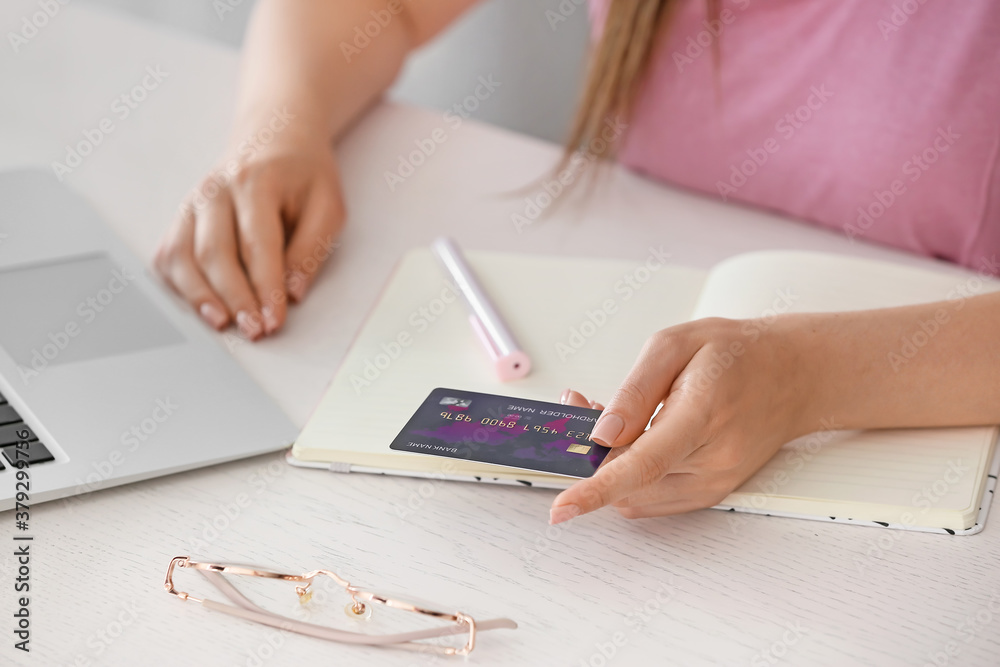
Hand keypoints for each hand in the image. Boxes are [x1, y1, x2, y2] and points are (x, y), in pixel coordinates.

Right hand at [155, 120, 343, 339]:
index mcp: (255, 181)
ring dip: (200, 297)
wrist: (274, 135)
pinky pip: (169, 256)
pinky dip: (179, 285)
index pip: (257, 244)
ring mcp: (192, 203)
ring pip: (182, 256)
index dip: (265, 288)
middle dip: (235, 298)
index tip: (274, 321)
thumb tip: (292, 293)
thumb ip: (312, 249)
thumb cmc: (305, 175)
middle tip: (255, 330)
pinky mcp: (182, 217)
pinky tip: (201, 306)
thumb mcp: (328, 206)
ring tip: (223, 324)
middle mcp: (215, 190)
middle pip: (214, 253)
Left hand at [550, 317, 814, 522]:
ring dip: (609, 466)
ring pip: (635, 494)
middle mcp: (711, 460)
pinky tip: (633, 440)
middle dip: (591, 453)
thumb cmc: (739, 354)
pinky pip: (652, 498)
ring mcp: (713, 483)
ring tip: (613, 417)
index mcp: (702, 415)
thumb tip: (602, 432)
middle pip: (628, 481)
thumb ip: (635, 390)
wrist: (795, 375)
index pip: (643, 464)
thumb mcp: (677, 345)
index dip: (596, 489)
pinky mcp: (710, 493)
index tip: (562, 508)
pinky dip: (629, 477)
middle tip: (579, 406)